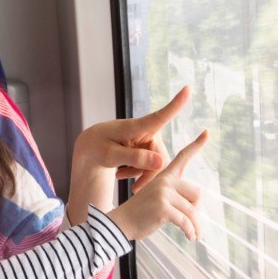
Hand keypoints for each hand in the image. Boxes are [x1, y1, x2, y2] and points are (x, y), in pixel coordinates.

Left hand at [73, 86, 189, 192]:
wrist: (91, 146)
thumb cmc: (97, 146)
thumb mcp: (110, 155)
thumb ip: (134, 158)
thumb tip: (161, 163)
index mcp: (137, 126)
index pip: (159, 116)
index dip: (175, 104)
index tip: (187, 88)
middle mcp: (147, 131)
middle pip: (160, 158)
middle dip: (149, 175)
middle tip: (134, 190)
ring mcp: (149, 140)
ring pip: (157, 165)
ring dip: (141, 174)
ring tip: (120, 174)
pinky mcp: (148, 148)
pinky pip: (151, 167)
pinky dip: (138, 173)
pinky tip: (123, 172)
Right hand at [107, 130, 207, 241]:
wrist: (120, 224)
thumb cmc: (142, 214)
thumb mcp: (158, 199)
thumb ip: (175, 196)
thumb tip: (198, 208)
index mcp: (164, 176)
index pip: (183, 157)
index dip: (196, 145)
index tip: (207, 132)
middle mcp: (165, 180)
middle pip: (197, 194)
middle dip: (196, 210)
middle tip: (190, 223)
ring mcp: (163, 192)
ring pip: (192, 211)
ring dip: (196, 227)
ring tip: (194, 236)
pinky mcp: (163, 207)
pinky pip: (186, 221)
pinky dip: (190, 231)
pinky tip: (190, 237)